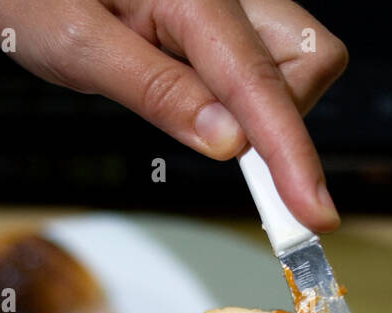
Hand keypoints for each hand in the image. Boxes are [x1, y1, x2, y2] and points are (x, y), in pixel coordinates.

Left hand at [0, 0, 347, 232]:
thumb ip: (157, 92)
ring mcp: (227, 2)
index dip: (292, 155)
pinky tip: (193, 99)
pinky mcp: (219, 17)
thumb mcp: (78, 47)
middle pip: (308, 60)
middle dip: (285, 117)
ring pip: (293, 60)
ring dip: (264, 107)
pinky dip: (244, 96)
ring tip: (187, 109)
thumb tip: (228, 143)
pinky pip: (260, 59)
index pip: (262, 84)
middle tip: (225, 148)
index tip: (313, 213)